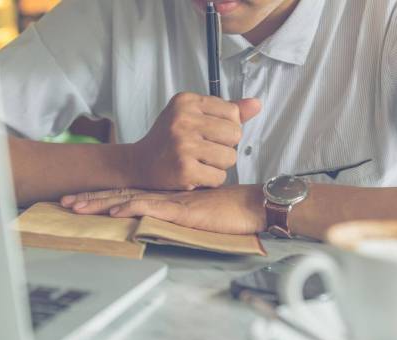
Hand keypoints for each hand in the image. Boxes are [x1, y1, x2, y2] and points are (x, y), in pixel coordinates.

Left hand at [61, 185, 266, 234]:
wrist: (250, 205)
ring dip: (99, 204)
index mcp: (165, 197)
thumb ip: (180, 213)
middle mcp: (163, 196)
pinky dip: (131, 209)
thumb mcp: (197, 212)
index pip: (128, 194)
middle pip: (120, 195)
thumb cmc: (227, 211)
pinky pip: (153, 208)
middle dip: (90, 199)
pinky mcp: (183, 211)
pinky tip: (113, 212)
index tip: (80, 200)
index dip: (103, 197)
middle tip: (63, 202)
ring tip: (73, 207)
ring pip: (128, 199)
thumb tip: (163, 218)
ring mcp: (172, 202)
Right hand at [129, 92, 260, 190]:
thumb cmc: (169, 138)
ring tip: (200, 162)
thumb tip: (257, 104)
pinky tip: (195, 174)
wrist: (138, 163)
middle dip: (225, 147)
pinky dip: (210, 180)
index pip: (232, 113)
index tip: (208, 134)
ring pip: (230, 158)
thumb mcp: (192, 116)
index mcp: (187, 101)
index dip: (227, 128)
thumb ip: (225, 110)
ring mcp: (183, 145)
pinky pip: (219, 177)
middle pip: (235, 135)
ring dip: (219, 166)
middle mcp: (184, 120)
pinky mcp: (184, 169)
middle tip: (205, 151)